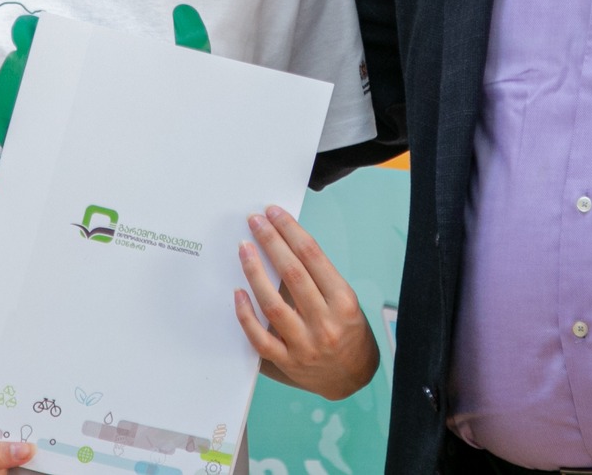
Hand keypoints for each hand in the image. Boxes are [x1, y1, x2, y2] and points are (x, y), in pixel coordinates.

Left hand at [234, 205, 380, 400]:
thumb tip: (283, 245)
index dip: (290, 231)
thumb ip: (317, 279)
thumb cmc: (349, 332)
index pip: (313, 256)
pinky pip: (260, 338)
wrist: (353, 379)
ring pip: (273, 304)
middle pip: (292, 274)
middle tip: (255, 221)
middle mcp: (325, 322)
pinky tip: (238, 293)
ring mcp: (305, 344)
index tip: (275, 213)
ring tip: (244, 248)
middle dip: (271, 242)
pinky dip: (246, 315)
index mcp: (343, 301)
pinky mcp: (288, 362)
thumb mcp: (345, 301)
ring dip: (255, 272)